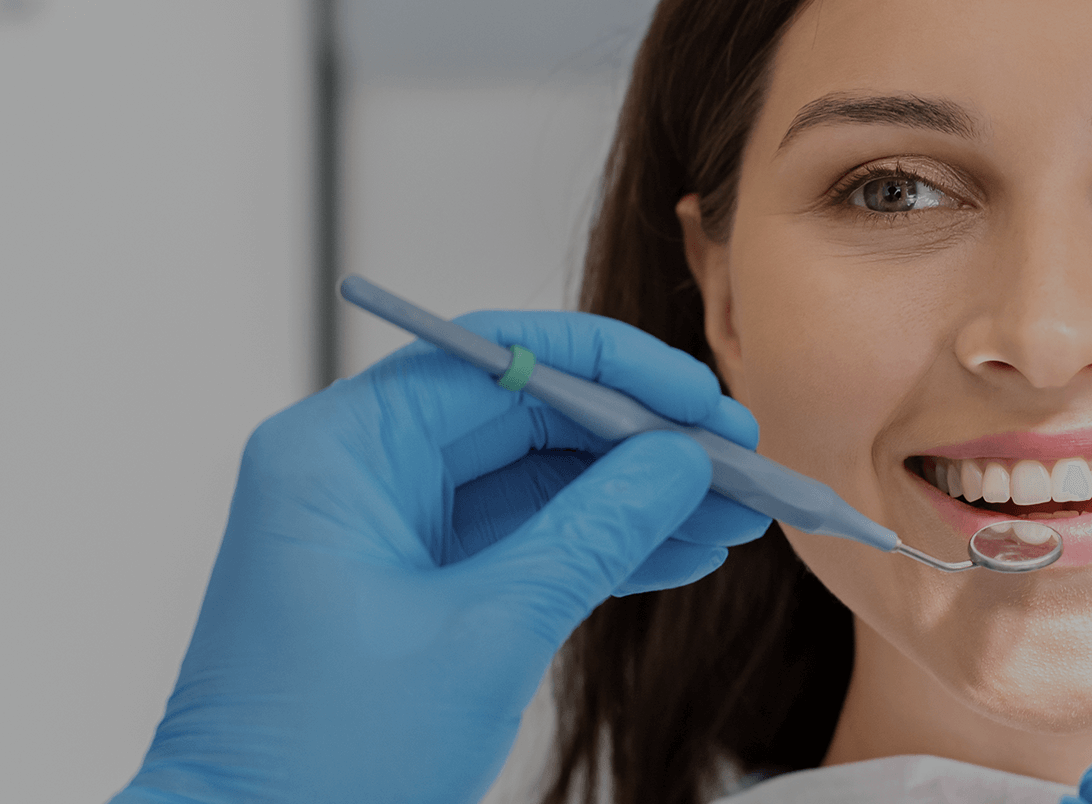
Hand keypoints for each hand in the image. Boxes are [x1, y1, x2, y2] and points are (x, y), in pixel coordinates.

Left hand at [113, 311, 768, 803]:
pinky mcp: (418, 586)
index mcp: (342, 452)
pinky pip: (525, 537)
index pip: (498, 360)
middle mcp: (361, 472)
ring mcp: (390, 529)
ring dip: (637, 497)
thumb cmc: (321, 763)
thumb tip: (681, 463)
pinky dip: (601, 546)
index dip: (615, 370)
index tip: (701, 397)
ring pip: (537, 478)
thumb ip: (593, 533)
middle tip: (738, 458)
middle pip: (527, 414)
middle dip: (642, 440)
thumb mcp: (486, 635)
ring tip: (735, 513)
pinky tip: (683, 550)